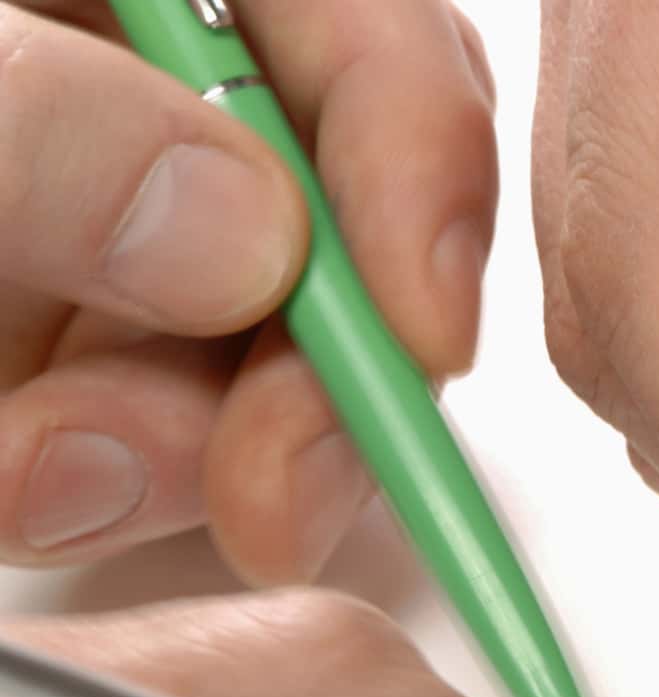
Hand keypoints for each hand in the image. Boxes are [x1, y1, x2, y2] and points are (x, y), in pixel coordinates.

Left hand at [0, 1, 495, 582]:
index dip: (423, 171)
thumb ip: (39, 121)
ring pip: (245, 366)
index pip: (359, 33)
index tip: (423, 329)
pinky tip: (25, 485)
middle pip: (337, 231)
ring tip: (45, 480)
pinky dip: (93, 494)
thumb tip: (241, 235)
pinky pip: (134, 447)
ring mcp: (87, 236)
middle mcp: (134, 104)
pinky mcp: (38, 357)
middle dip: (317, 378)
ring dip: (180, 459)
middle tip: (277, 493)